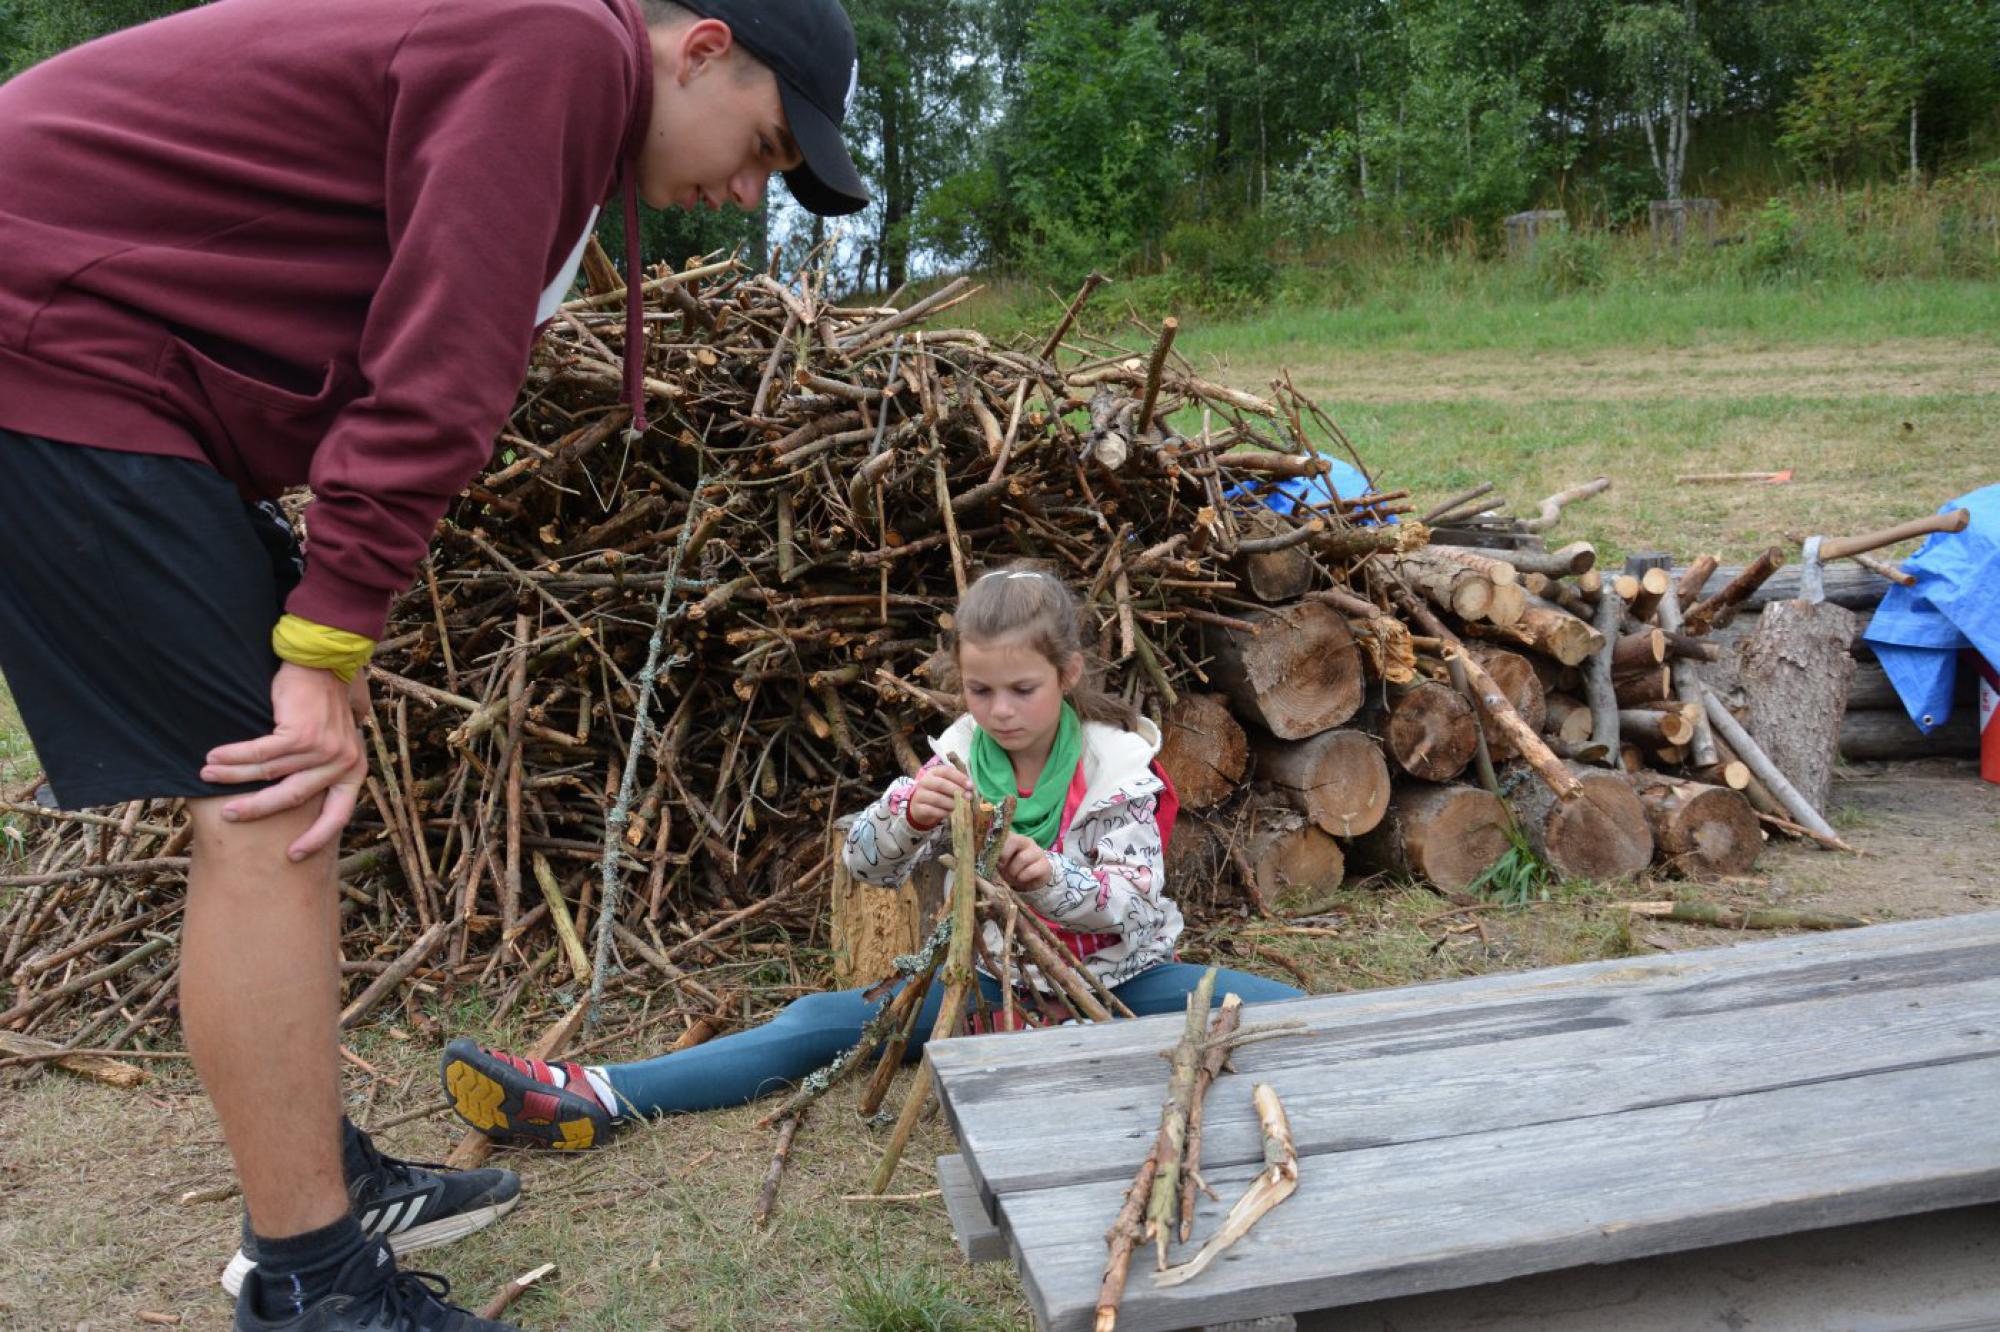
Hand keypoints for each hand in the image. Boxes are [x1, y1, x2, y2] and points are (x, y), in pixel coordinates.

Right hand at [201, 662, 368, 860]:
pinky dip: (234, 757)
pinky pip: (260, 754)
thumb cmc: (324, 703)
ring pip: (270, 775)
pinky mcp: (303, 734)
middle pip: (293, 799)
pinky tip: (215, 757)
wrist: (325, 662)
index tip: (294, 855)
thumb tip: (301, 798)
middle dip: (257, 809)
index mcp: (354, 771)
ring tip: (207, 775)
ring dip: (233, 776)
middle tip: (230, 815)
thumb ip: (325, 767)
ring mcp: (324, 749)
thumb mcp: (336, 740)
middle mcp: (343, 763)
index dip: (317, 838)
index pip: (339, 815)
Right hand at [904, 762, 973, 831]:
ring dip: (951, 803)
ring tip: (959, 806)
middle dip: (957, 791)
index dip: (959, 778)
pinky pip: (931, 810)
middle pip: (941, 784)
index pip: (946, 771)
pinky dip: (942, 812)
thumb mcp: (946, 784)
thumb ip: (958, 784)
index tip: (971, 786)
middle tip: (968, 797)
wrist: (920, 806)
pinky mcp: (918, 808)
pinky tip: (949, 813)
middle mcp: (924, 781)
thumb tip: (972, 789)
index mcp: (933, 772)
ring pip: (936, 798)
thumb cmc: (938, 793)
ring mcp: (919, 795)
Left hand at [996, 833, 1053, 892]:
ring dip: (1013, 870)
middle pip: (1015, 840)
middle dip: (1005, 855)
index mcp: (1014, 838)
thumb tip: (981, 856)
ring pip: (1022, 858)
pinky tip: (1021, 879)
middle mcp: (1027, 841)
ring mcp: (1037, 852)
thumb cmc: (1010, 868)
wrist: (1028, 880)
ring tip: (1012, 875)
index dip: (998, 845)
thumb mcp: (1000, 862)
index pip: (1006, 833)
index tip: (993, 857)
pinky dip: (1022, 877)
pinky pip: (1031, 870)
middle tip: (1002, 866)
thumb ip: (993, 856)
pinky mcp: (1045, 865)